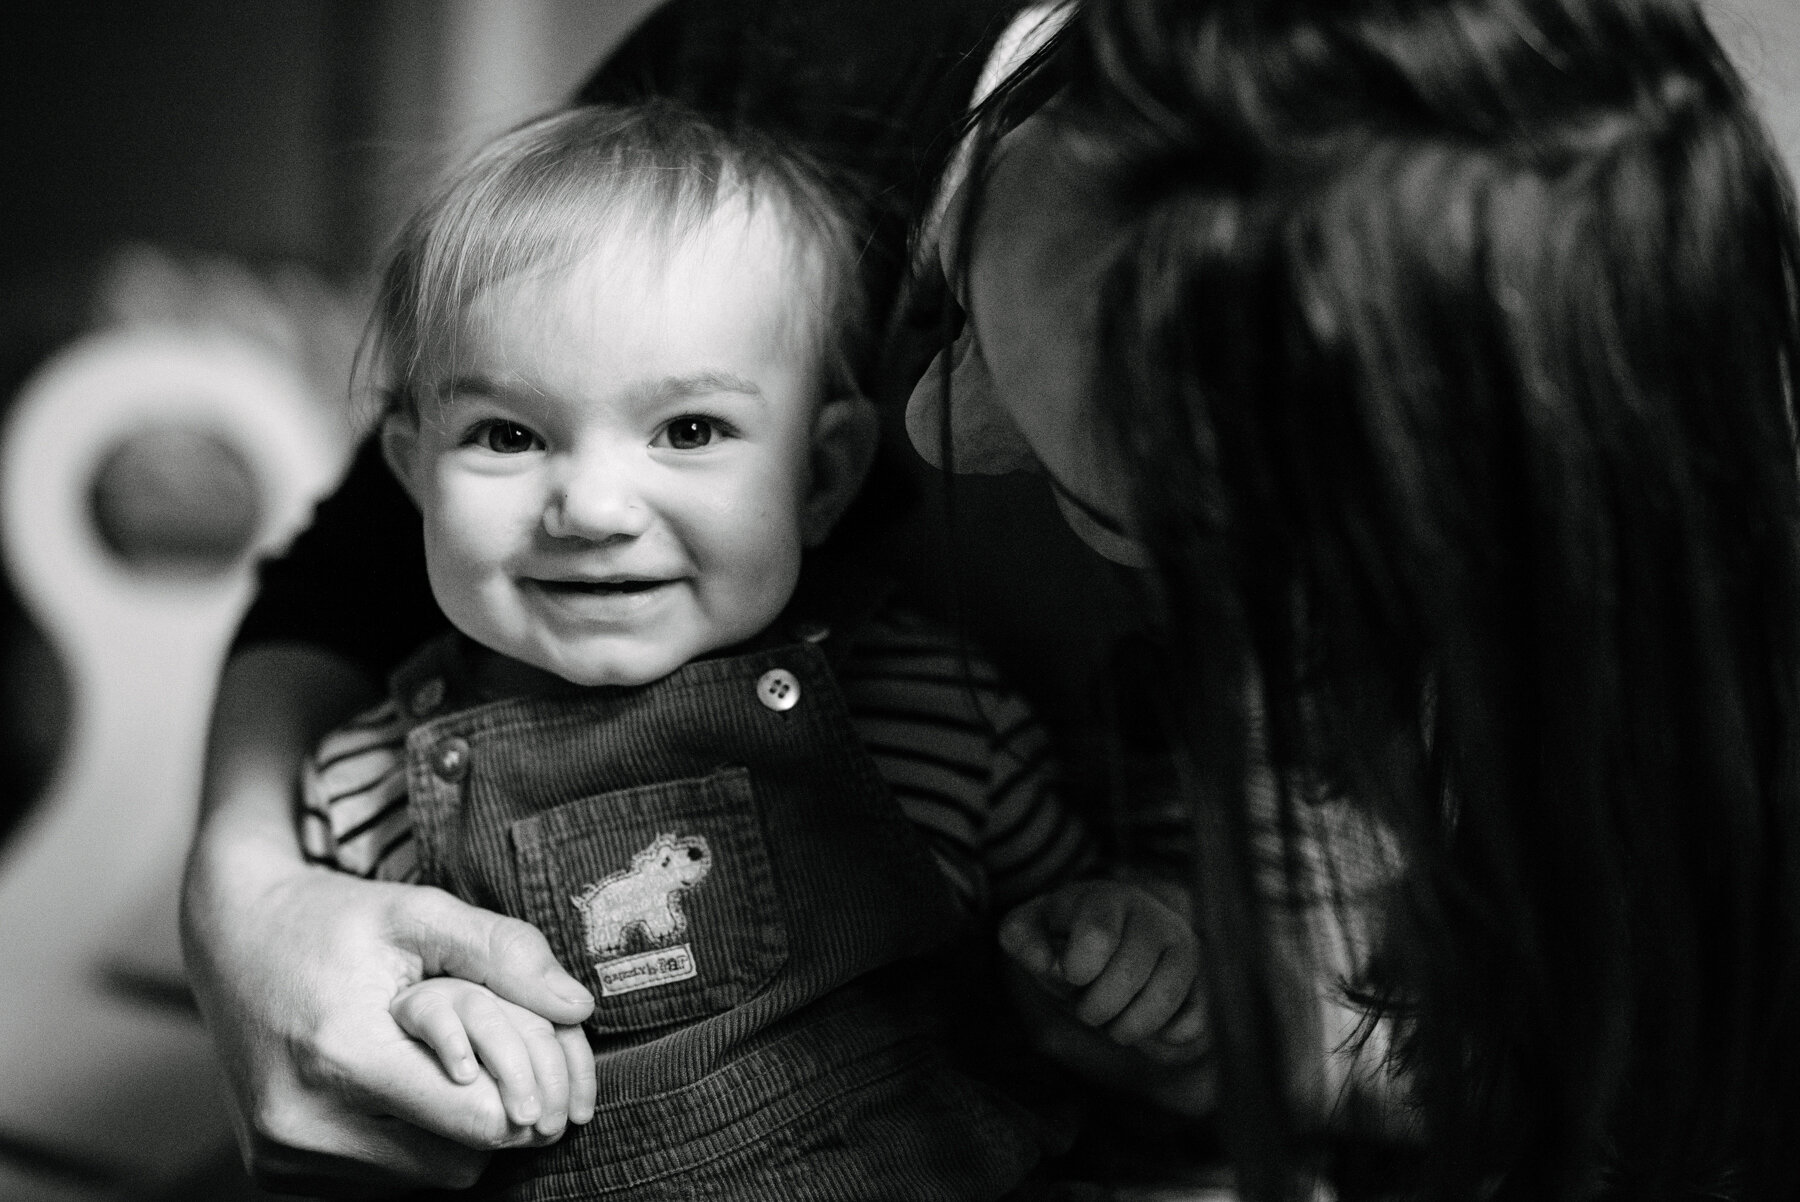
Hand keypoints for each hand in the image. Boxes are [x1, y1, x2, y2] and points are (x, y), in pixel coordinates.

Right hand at [182, 855, 594, 1196]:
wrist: (231, 933)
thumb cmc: (335, 918)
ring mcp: (284, 1158)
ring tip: (430, 1063)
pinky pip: (382, 1180)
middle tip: (481, 1052)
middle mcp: (303, 1124)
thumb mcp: (422, 911)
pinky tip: (394, 1085)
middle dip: (489, 1110)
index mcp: (342, 1057)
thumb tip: (579, 1007)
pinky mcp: (275, 1172)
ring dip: (448, 1131)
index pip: (479, 1122)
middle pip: (461, 1162)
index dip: (523, 1089)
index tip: (528, 1049)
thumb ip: (505, 951)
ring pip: (426, 1178)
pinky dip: (406, 1142)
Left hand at [999, 879, 1207, 1057]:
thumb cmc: (1065, 937)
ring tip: (1111, 1024)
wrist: (1114, 939)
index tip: (1070, 975)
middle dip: (1096, 1007)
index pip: (1099, 932)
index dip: (1078, 967)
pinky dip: (1169, 1034)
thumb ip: (1023, 939)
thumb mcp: (1030, 929)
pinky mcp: (1203, 979)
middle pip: (1128, 973)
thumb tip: (1051, 966)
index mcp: (1105, 898)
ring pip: (1164, 995)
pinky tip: (1149, 1030)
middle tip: (1084, 1010)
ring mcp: (1183, 946)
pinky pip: (1197, 1015)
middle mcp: (1151, 916)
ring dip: (1127, 1026)